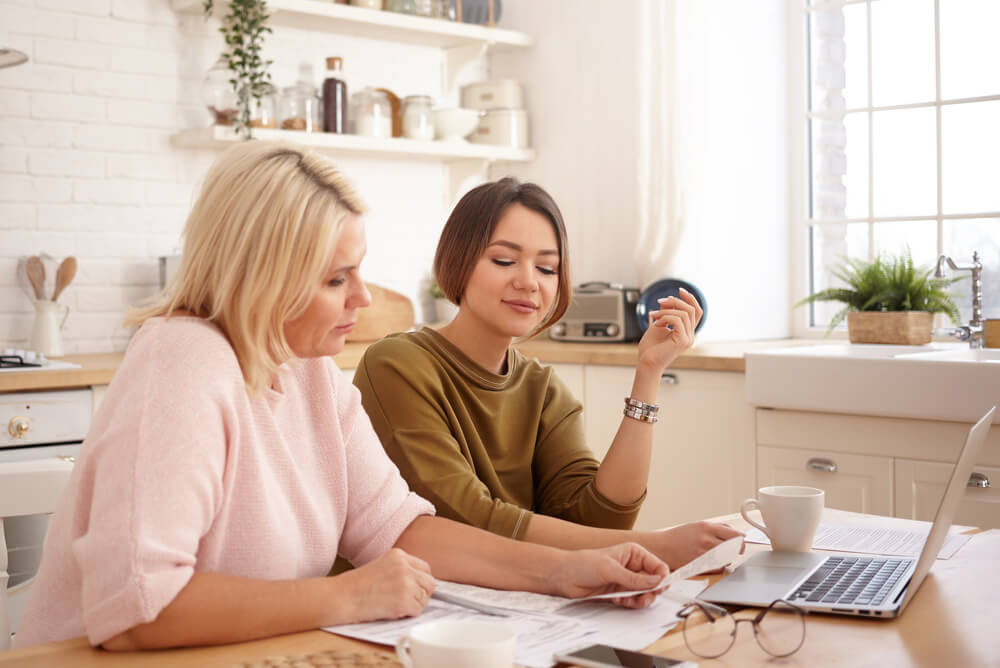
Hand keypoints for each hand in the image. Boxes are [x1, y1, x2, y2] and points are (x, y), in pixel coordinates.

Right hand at [336, 548, 435, 622]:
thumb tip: (420, 582)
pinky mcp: (404, 601)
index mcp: (399, 555)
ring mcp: (406, 583)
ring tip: (396, 605)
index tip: (413, 589)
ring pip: (425, 598)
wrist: (342, 597)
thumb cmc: (356, 585)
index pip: (425, 568)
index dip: (420, 581)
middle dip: (421, 593)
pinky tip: (393, 611)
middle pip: (430, 582)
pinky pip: (417, 610)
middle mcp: (405, 566)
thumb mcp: (381, 565)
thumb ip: (401, 569)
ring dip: (414, 605)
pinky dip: (408, 614)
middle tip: (407, 600)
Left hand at [549, 543, 669, 609]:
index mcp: (634, 553)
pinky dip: (629, 603)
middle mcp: (632, 565)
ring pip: (644, 593)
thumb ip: (635, 579)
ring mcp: (626, 579)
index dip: (662, 578)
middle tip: (641, 598)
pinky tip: (618, 600)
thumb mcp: (611, 570)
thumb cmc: (583, 564)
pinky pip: (633, 600)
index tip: (659, 589)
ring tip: (626, 600)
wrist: (564, 576)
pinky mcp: (619, 591)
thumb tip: (656, 581)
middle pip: (654, 582)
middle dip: (650, 592)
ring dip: (638, 600)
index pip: (657, 566)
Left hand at [636, 287, 702, 371]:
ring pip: (684, 314)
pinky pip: (677, 320)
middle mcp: (690, 336)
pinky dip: (665, 317)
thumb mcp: (659, 324)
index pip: (696, 312)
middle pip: (691, 310)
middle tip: (660, 301)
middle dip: (675, 301)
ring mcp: (688, 339)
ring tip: (654, 314)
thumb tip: (669, 299)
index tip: (679, 291)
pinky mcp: (682, 341)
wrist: (646, 363)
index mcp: (687, 332)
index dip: (690, 299)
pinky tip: (656, 322)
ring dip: (666, 310)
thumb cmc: (650, 348)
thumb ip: (666, 312)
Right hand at [647, 521, 744, 570]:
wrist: (662, 547)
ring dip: (727, 558)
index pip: (735, 535)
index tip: (741, 542)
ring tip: (718, 555)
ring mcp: (704, 554)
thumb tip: (736, 533)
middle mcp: (707, 540)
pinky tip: (711, 562)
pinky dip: (719, 566)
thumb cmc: (679, 536)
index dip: (741, 540)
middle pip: (735, 548)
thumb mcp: (698, 525)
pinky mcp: (700, 566)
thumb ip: (717, 528)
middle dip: (737, 550)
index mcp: (708, 527)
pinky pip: (718, 568)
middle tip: (734, 550)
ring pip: (728, 559)